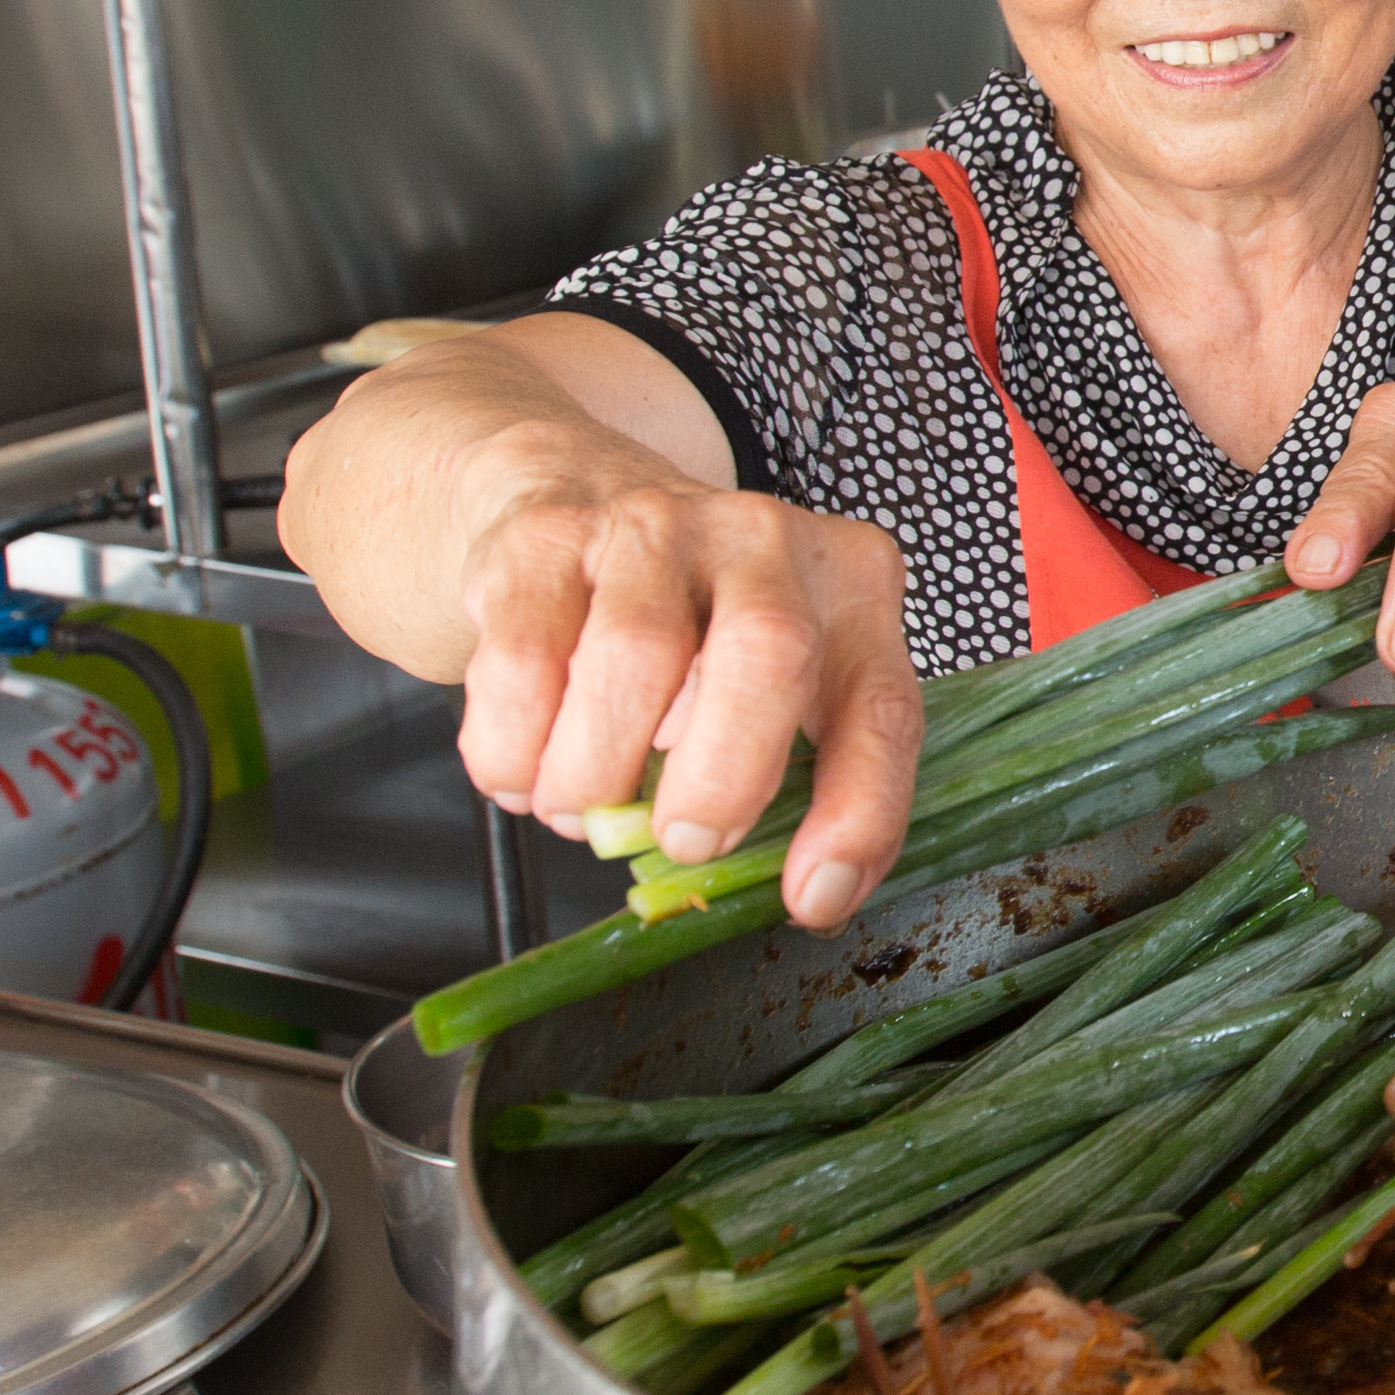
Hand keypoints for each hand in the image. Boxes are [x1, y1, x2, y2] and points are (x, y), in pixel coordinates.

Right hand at [451, 469, 923, 924]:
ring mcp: (653, 526)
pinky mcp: (545, 537)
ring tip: (581, 807)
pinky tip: (524, 768)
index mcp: (852, 589)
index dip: (856, 814)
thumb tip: (805, 894)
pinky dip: (513, 745)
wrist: (581, 498)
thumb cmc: (697, 628)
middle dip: (723, 777)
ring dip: (596, 771)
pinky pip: (523, 658)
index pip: (882, 709)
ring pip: (633, 655)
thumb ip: (799, 784)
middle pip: (767, 652)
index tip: (810, 896)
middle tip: (681, 841)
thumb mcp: (781, 694)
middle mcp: (765, 541)